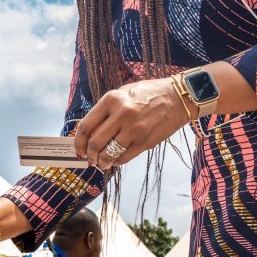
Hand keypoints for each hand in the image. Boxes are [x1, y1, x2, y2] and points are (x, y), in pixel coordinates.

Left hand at [74, 77, 188, 168]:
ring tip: (102, 163)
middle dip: (89, 155)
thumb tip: (89, 131)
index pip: (86, 126)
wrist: (178, 97)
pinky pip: (124, 158)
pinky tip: (116, 160)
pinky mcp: (145, 142)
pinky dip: (117, 162)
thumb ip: (106, 110)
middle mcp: (121, 114)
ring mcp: (134, 129)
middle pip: (95, 143)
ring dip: (102, 162)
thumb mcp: (123, 94)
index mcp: (111, 99)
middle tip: (90, 159)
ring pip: (108, 154)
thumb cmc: (149, 94)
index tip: (79, 150)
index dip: (78, 142)